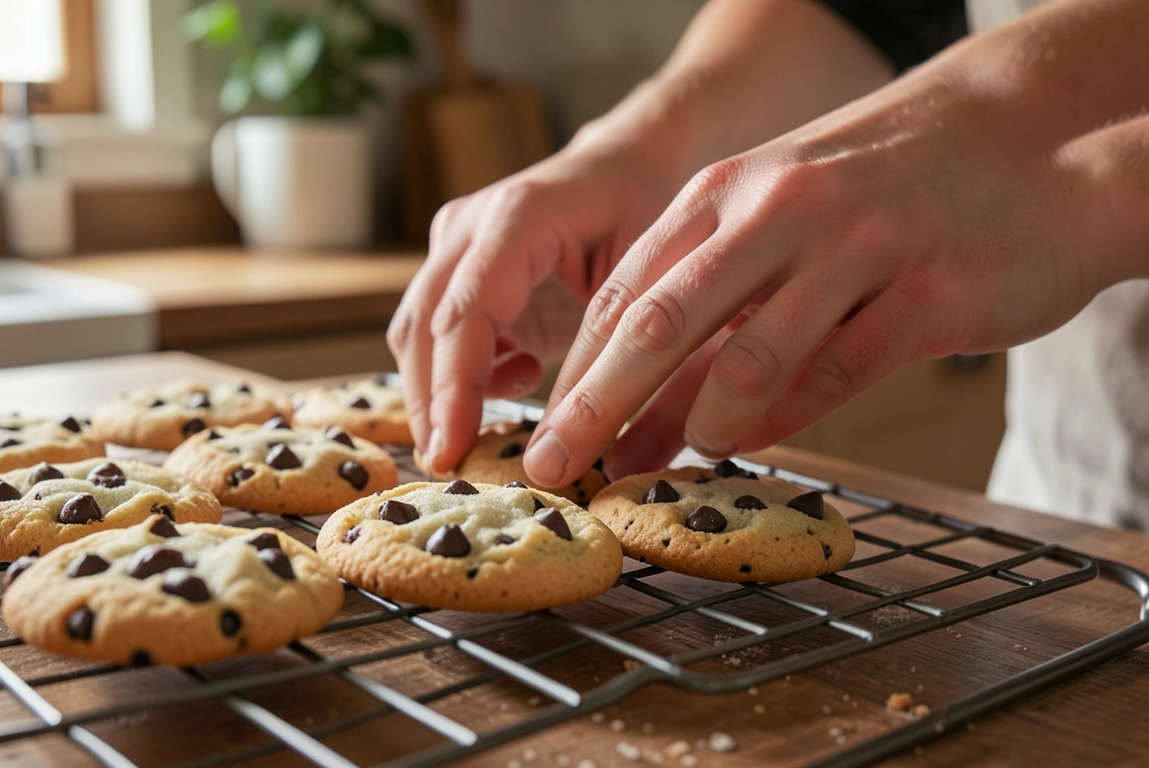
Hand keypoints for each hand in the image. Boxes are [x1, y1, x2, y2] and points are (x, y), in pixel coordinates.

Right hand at [388, 134, 682, 472]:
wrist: (629, 165)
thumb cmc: (649, 212)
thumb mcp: (650, 275)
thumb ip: (611, 344)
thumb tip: (582, 432)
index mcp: (521, 215)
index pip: (468, 310)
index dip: (454, 385)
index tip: (451, 447)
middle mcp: (471, 224)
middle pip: (423, 325)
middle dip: (430, 403)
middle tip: (447, 468)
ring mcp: (453, 242)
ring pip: (416, 332)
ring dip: (437, 393)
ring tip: (474, 440)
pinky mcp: (453, 267)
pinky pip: (434, 333)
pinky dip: (460, 373)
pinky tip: (520, 376)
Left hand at [525, 71, 1100, 487]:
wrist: (1023, 143)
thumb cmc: (876, 197)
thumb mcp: (774, 227)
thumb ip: (706, 315)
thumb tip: (626, 424)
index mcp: (727, 189)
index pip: (625, 291)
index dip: (573, 371)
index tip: (539, 436)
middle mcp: (780, 211)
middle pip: (661, 325)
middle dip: (595, 407)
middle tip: (554, 469)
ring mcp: (856, 247)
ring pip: (749, 356)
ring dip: (692, 425)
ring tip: (662, 466)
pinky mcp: (927, 294)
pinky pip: (835, 374)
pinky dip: (781, 423)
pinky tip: (749, 449)